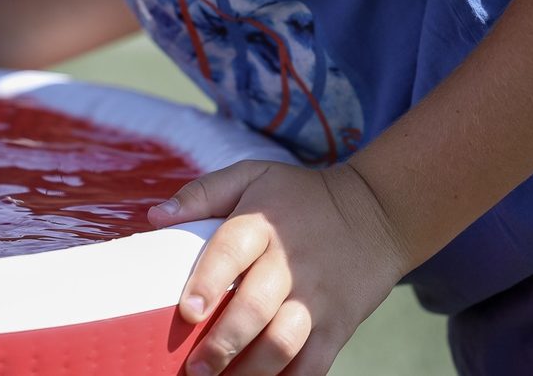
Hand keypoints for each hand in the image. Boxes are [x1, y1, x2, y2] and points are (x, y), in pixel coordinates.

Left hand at [148, 160, 412, 375]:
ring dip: (252, 370)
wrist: (377, 211)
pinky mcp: (339, 324)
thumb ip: (202, 193)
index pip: (231, 252)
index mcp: (263, 224)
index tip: (187, 311)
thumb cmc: (299, 196)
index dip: (209, 283)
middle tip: (195, 367)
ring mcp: (317, 298)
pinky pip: (315, 363)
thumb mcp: (252, 176)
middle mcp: (290, 264)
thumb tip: (155, 216)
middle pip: (255, 308)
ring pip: (285, 343)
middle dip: (223, 342)